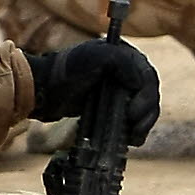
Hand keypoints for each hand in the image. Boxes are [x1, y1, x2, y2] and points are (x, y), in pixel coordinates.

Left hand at [27, 37, 160, 149]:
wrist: (45, 88)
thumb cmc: (67, 68)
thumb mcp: (94, 55)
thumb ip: (121, 61)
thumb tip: (139, 83)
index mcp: (126, 57)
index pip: (147, 77)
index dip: (146, 95)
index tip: (134, 111)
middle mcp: (126, 73)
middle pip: (149, 95)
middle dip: (147, 113)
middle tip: (135, 125)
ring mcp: (120, 91)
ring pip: (144, 110)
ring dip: (143, 124)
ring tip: (134, 137)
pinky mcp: (112, 108)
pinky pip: (131, 120)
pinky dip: (134, 131)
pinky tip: (130, 139)